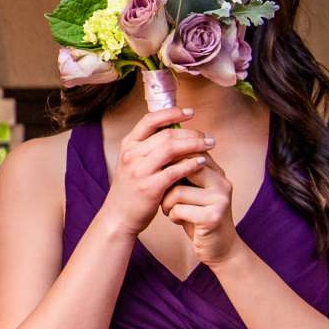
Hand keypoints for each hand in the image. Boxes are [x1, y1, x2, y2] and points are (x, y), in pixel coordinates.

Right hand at [105, 107, 212, 236]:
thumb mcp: (133, 162)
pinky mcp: (149, 187)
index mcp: (128, 144)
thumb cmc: (131, 188)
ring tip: (209, 145)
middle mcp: (132, 154)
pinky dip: (191, 165)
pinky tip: (202, 162)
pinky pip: (175, 171)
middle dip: (191, 133)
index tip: (190, 113)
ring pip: (171, 149)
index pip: (150, 119)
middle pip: (166, 134)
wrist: (118, 216)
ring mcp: (139, 171)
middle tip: (207, 136)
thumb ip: (149, 147)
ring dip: (194, 145)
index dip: (172, 113)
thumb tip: (176, 132)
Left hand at [162, 156, 241, 267]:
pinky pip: (179, 209)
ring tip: (170, 209)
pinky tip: (178, 220)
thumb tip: (157, 149)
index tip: (157, 170)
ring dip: (166, 202)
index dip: (169, 159)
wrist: (220, 248)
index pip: (190, 152)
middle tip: (160, 191)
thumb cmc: (198, 216)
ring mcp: (220, 199)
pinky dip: (173, 216)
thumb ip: (182, 173)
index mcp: (217, 172)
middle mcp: (222, 182)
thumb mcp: (191, 190)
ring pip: (177, 191)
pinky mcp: (213, 217)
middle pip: (183, 168)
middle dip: (166, 179)